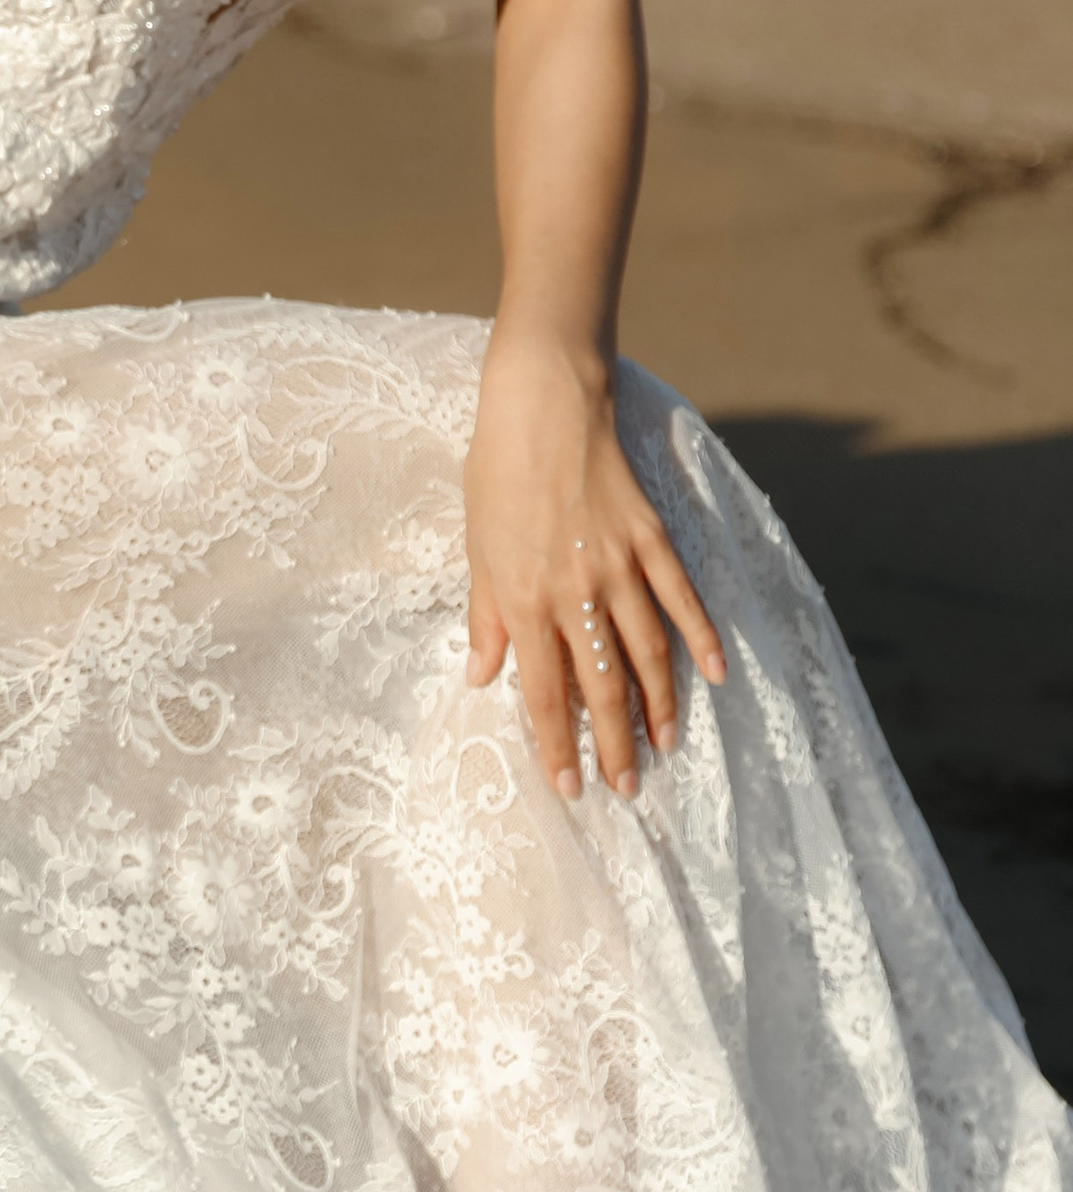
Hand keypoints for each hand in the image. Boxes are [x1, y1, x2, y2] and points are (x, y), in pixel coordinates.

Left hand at [462, 337, 723, 801]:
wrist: (544, 402)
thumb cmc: (497, 471)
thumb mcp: (477, 546)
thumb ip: (486, 615)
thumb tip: (481, 675)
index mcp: (525, 597)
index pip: (543, 690)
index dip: (558, 744)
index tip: (570, 787)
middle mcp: (576, 591)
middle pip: (602, 685)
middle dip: (614, 744)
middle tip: (627, 788)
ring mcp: (620, 565)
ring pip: (648, 653)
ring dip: (658, 706)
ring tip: (663, 747)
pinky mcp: (652, 539)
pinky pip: (682, 600)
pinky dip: (701, 639)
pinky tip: (715, 675)